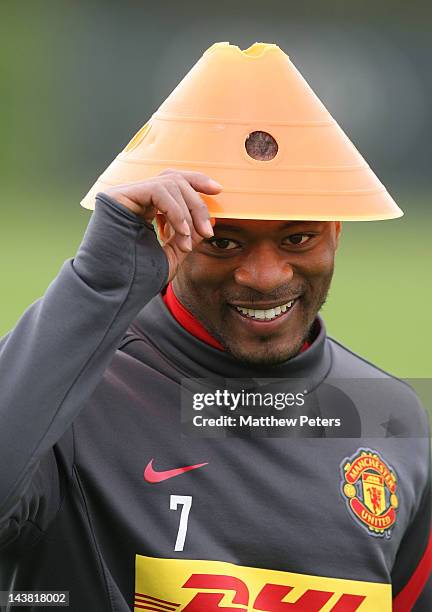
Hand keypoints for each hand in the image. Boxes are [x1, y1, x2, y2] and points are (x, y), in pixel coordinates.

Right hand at [103, 169, 221, 280]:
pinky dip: (175, 212)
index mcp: (144, 206)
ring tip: (187, 242)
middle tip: (208, 231)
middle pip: (175, 179)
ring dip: (187, 213)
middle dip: (198, 204)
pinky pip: (157, 191)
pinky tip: (181, 233)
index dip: (196, 181)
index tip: (218, 191)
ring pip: (169, 183)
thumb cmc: (137, 277)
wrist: (110, 288)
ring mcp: (124, 194)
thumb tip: (210, 219)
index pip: (173, 181)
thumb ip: (189, 236)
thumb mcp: (173, 255)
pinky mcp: (117, 196)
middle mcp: (133, 197)